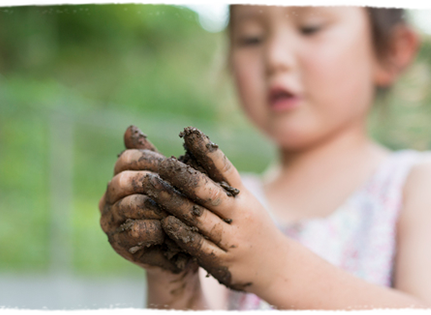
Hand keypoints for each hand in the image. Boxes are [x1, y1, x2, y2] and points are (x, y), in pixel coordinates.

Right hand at [99, 126, 192, 273]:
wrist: (185, 249)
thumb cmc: (180, 209)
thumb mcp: (173, 181)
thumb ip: (155, 159)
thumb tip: (129, 128)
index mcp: (121, 178)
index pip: (126, 159)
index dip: (150, 159)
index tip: (174, 164)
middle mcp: (109, 198)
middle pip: (122, 181)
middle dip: (151, 181)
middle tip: (176, 186)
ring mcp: (111, 222)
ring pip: (128, 205)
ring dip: (156, 206)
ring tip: (177, 208)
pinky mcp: (118, 244)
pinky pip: (132, 231)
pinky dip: (154, 228)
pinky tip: (171, 228)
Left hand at [124, 127, 289, 291]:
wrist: (278, 268)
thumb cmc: (252, 228)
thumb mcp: (244, 203)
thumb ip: (220, 184)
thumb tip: (191, 151)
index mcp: (245, 197)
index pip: (226, 169)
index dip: (208, 151)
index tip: (190, 133)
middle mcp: (241, 215)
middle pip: (210, 191)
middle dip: (183, 176)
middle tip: (160, 162)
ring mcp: (233, 239)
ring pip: (201, 218)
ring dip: (174, 201)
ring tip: (152, 187)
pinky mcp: (224, 262)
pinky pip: (200, 246)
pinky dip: (181, 233)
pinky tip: (165, 222)